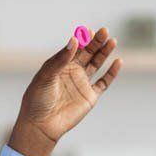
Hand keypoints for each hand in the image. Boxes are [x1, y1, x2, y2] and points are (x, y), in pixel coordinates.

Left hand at [8, 28, 120, 155]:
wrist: (41, 125)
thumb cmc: (37, 99)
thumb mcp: (46, 76)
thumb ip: (60, 59)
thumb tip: (74, 40)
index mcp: (59, 64)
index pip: (74, 48)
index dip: (83, 39)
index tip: (89, 30)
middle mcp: (72, 71)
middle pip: (88, 53)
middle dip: (97, 42)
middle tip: (104, 31)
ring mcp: (82, 83)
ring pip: (97, 64)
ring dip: (105, 52)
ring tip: (112, 41)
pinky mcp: (90, 96)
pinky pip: (104, 82)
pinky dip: (111, 73)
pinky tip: (118, 61)